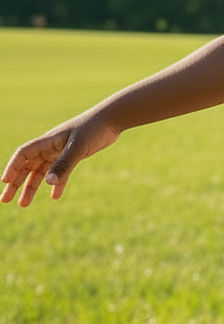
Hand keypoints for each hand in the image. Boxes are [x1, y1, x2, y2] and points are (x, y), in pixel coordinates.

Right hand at [1, 113, 119, 206]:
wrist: (112, 119)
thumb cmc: (94, 129)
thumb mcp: (78, 148)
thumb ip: (64, 164)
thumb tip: (48, 183)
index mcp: (48, 142)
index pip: (23, 155)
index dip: (12, 168)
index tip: (4, 182)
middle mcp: (51, 147)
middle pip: (27, 167)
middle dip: (15, 183)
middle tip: (5, 200)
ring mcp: (61, 151)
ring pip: (42, 172)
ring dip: (32, 187)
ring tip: (23, 204)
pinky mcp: (74, 155)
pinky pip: (60, 172)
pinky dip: (56, 184)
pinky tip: (54, 197)